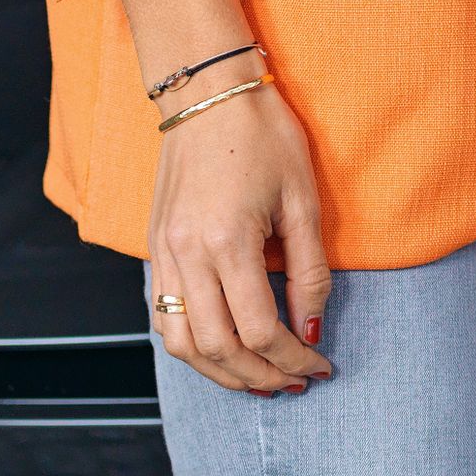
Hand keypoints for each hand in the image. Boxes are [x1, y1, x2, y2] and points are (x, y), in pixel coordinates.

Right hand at [148, 77, 334, 395]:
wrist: (207, 92)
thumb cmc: (263, 134)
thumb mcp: (303, 198)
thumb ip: (309, 270)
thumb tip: (312, 327)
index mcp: (227, 242)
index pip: (260, 330)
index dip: (293, 358)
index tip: (321, 364)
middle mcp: (186, 255)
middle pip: (218, 349)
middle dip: (260, 377)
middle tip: (296, 383)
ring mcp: (162, 254)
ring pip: (181, 344)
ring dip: (220, 373)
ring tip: (260, 381)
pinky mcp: (154, 248)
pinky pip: (161, 318)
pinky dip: (191, 347)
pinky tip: (222, 353)